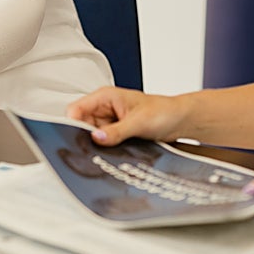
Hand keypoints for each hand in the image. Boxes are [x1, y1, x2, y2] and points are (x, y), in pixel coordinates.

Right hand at [66, 87, 190, 145]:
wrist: (180, 120)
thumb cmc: (164, 111)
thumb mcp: (138, 122)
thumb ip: (116, 131)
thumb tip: (96, 138)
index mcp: (105, 97)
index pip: (77, 109)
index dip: (73, 125)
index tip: (76, 140)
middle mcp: (104, 109)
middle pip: (81, 125)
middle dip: (84, 138)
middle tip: (90, 152)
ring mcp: (109, 122)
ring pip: (91, 137)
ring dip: (96, 146)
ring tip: (105, 154)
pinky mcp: (116, 134)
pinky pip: (103, 144)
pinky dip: (105, 150)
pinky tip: (111, 156)